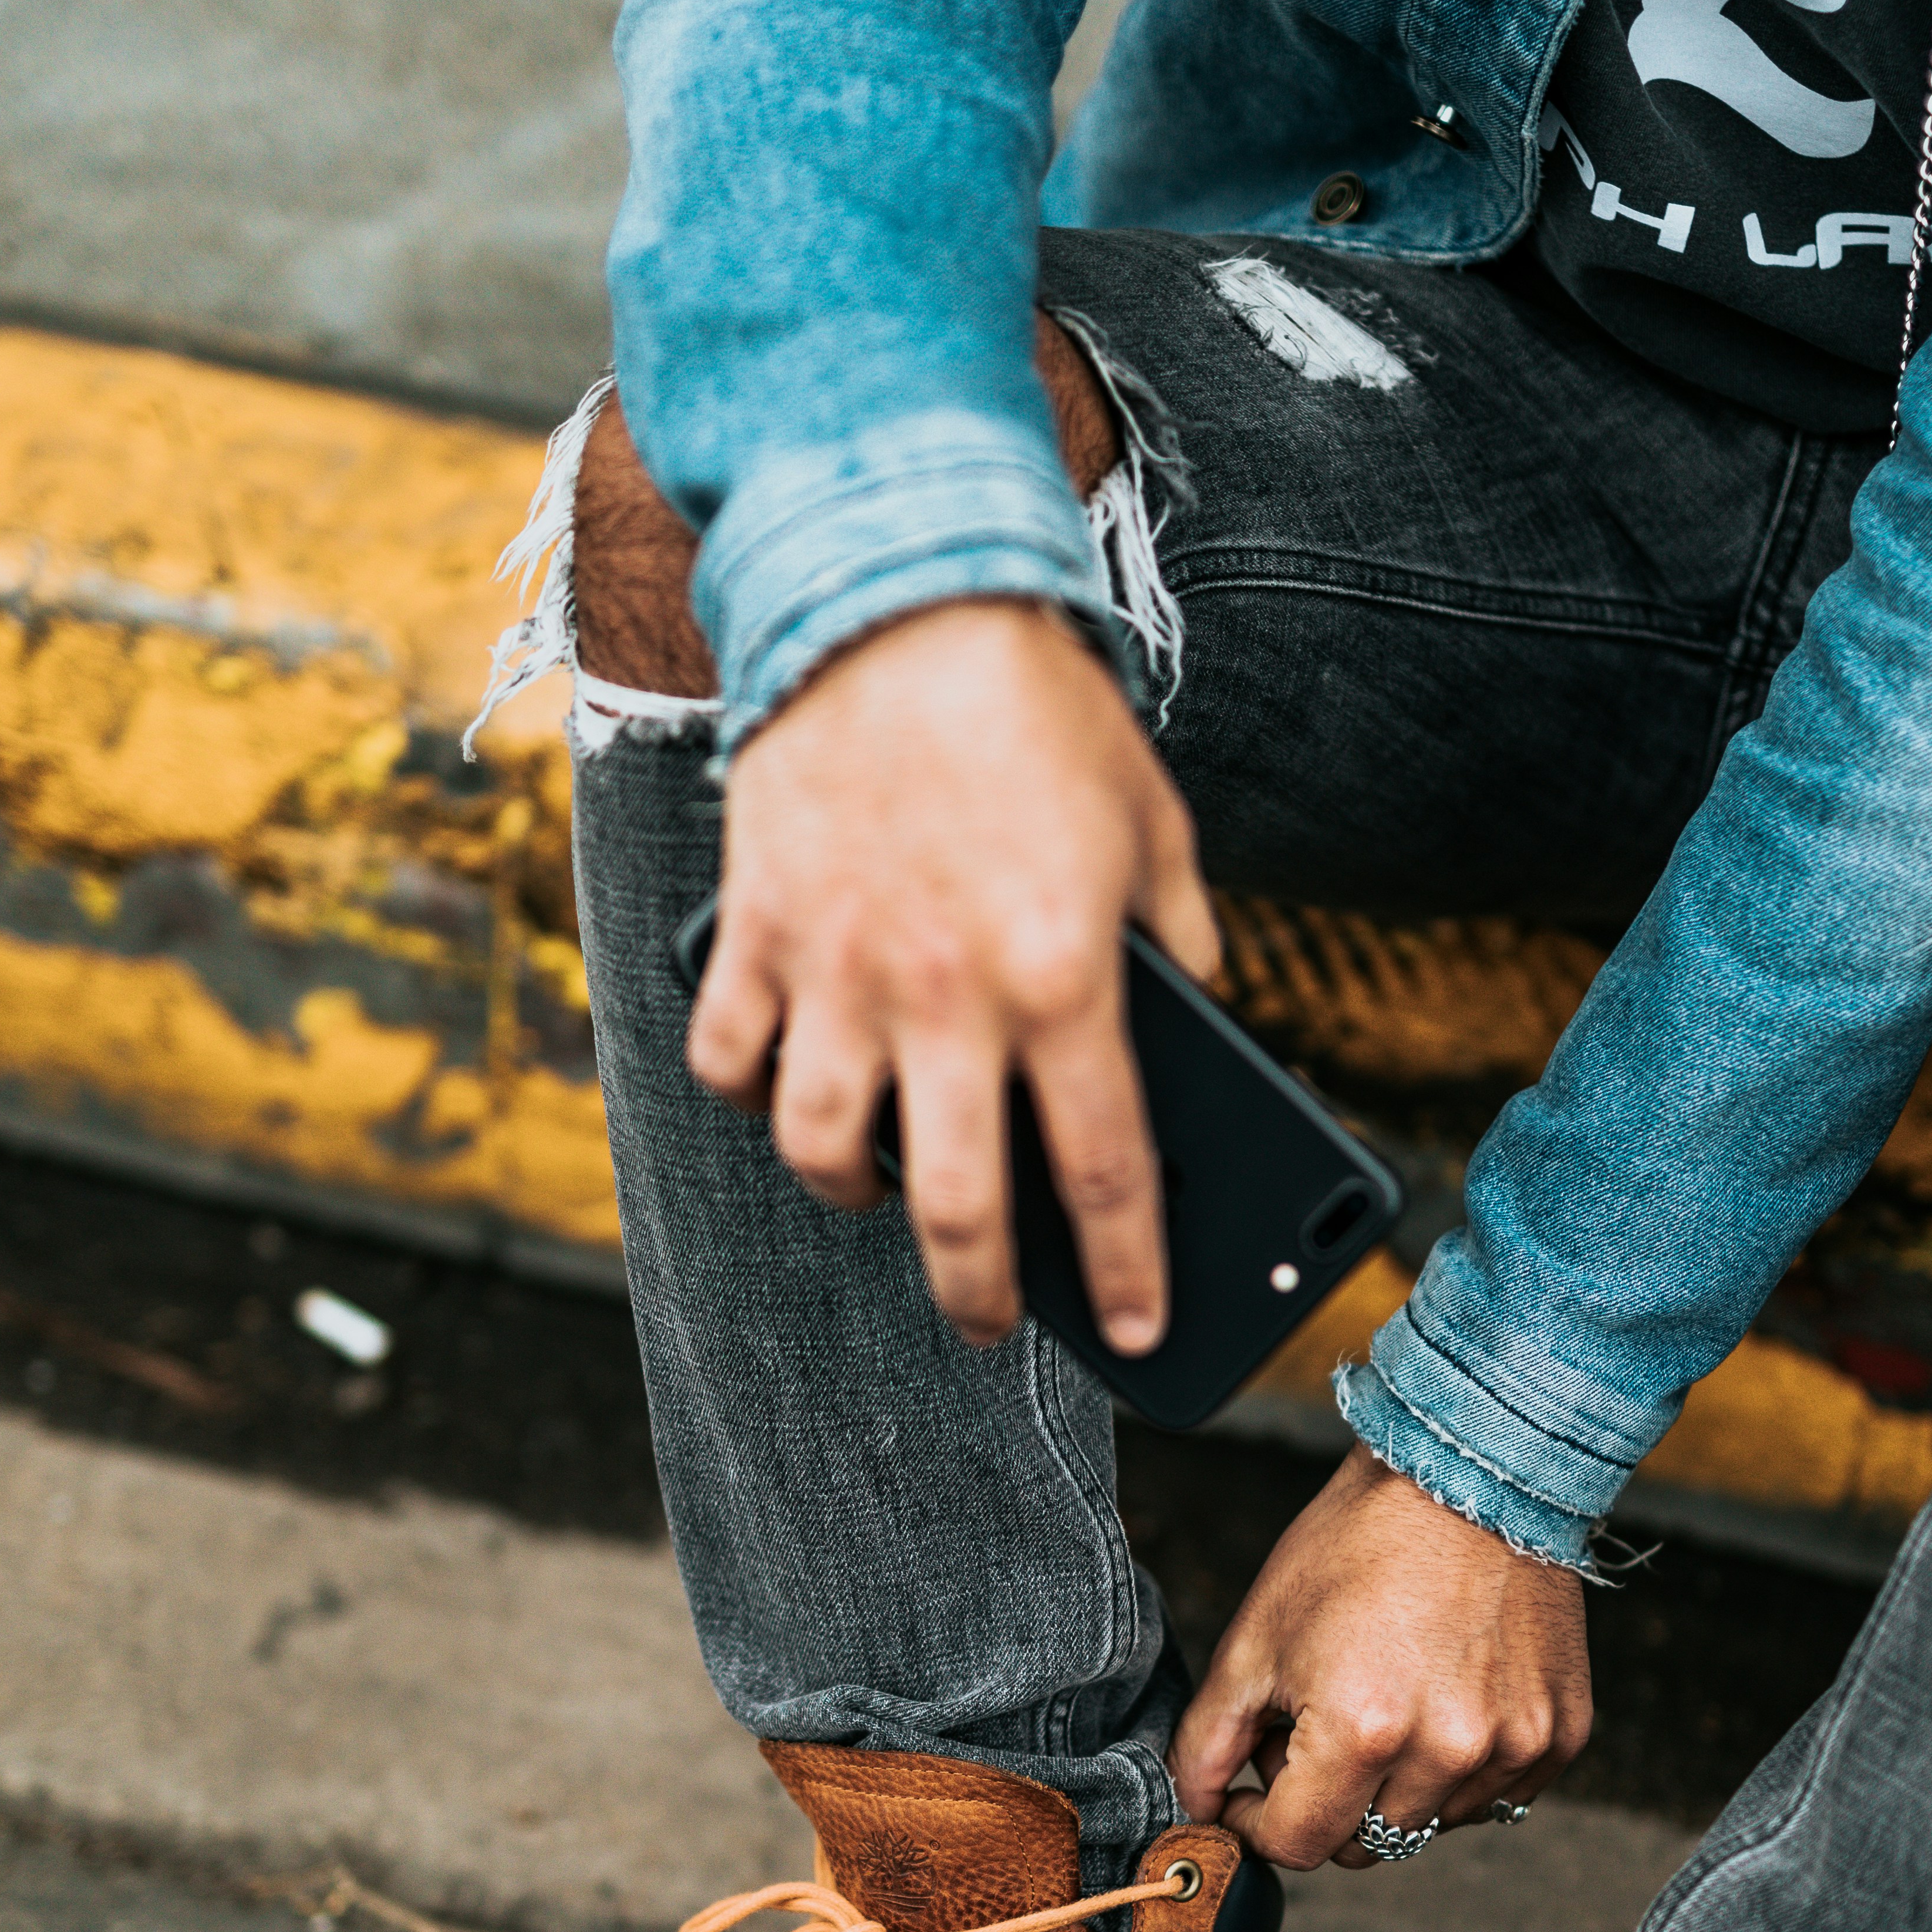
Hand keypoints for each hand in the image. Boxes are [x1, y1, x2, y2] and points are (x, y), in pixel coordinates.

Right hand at [686, 600, 1218, 1352]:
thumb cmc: (1040, 713)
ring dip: (854, 1196)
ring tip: (882, 1193)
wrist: (899, 596)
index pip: (1104, 1174)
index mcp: (1064, 975)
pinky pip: (729, 1058)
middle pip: (954, 1209)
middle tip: (996, 1325)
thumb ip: (1185, 941)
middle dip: (981, 1296)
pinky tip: (784, 1086)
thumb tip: (1201, 1025)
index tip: (1139, 1335)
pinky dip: (751, 1092)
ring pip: (819, 1152)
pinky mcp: (756, 928)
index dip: (1127, 1273)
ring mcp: (837, 967)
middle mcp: (945, 993)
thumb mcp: (1156, 827)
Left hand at [1171, 1447, 1591, 1867]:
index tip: (1252, 1787)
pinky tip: (1445, 1698)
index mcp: (1363, 1731)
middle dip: (1325, 1802)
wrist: (1470, 1476)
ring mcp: (1514, 1746)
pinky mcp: (1560, 1735)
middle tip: (1319, 1725)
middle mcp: (1448, 1752)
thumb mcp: (1255, 1636)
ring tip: (1385, 1701)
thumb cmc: (1356, 1546)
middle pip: (1364, 1845)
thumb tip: (1198, 1809)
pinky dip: (1459, 1771)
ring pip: (1429, 1825)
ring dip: (1395, 1788)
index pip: (1297, 1845)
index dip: (1258, 1822)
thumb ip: (1210, 1738)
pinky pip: (1495, 1797)